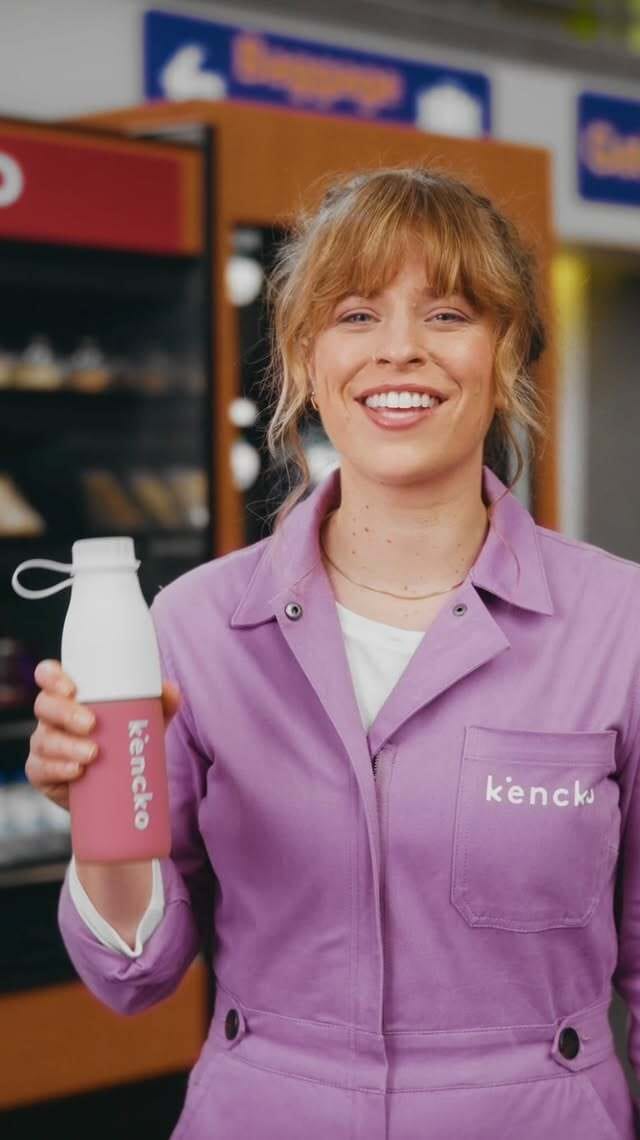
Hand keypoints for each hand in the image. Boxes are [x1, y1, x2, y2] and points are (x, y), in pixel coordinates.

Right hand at [25, 660, 181, 811]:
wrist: (116, 787)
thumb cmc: (125, 741)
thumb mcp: (144, 722)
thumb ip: (160, 705)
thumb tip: (170, 689)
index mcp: (70, 696)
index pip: (48, 675)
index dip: (52, 676)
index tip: (71, 687)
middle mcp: (52, 717)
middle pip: (44, 705)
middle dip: (65, 713)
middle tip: (92, 724)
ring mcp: (44, 745)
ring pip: (44, 739)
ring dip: (66, 745)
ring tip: (93, 753)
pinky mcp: (42, 773)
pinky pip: (40, 769)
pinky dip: (58, 769)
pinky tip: (76, 771)